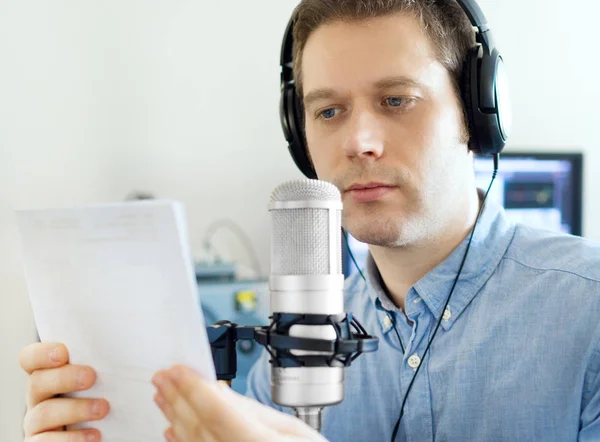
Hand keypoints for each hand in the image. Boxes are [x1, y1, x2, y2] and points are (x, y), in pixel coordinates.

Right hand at [20, 342, 109, 441]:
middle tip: (91, 377)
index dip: (41, 353)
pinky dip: (70, 439)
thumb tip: (142, 356)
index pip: (30, 358)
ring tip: (103, 408)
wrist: (106, 430)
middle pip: (37, 382)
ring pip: (43, 413)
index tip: (63, 353)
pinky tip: (94, 435)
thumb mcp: (104, 378)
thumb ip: (106, 364)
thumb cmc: (105, 397)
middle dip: (64, 377)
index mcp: (49, 374)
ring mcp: (37, 423)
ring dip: (75, 409)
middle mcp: (39, 397)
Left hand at [151, 365, 327, 441]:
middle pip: (199, 426)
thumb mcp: (294, 430)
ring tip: (163, 395)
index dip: (194, 388)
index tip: (177, 370)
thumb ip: (254, 411)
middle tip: (162, 377)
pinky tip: (171, 427)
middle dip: (177, 398)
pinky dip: (181, 441)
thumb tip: (221, 391)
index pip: (217, 412)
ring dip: (174, 415)